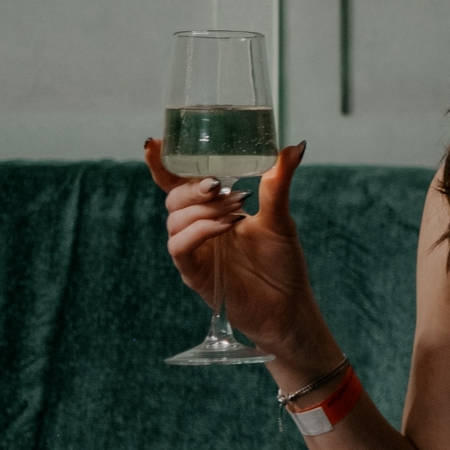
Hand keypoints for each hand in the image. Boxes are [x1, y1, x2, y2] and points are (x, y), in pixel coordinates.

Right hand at [143, 138, 326, 357]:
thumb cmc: (282, 263)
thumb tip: (294, 147)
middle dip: (193, 187)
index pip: (178, 184)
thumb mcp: (280, 217)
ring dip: (201, 209)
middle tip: (220, 185)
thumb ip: (278, 183)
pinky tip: (225, 226)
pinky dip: (199, 231)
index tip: (155, 142)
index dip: (162, 164)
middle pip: (173, 198)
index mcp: (211, 211)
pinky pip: (179, 247)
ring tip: (235, 210)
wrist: (289, 307)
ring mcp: (194, 252)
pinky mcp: (194, 274)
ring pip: (174, 220)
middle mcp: (198, 229)